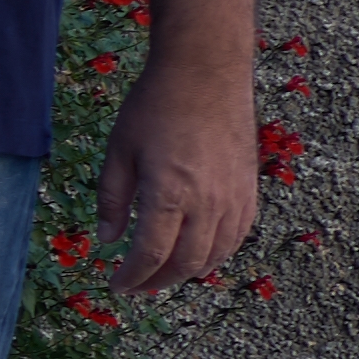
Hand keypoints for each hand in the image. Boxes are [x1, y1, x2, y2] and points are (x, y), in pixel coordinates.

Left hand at [97, 50, 262, 292]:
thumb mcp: (119, 151)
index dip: (133, 277)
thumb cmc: (155, 106)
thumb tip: (108, 240)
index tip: (116, 286)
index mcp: (171, 193)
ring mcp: (235, 197)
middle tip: (136, 286)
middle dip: (158, 281)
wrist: (205, 72)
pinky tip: (197, 254)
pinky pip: (238, 236)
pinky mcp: (250, 189)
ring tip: (162, 274)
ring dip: (188, 272)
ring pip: (216, 254)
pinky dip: (217, 253)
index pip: (152, 254)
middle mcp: (209, 201)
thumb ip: (113, 200)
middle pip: (186, 263)